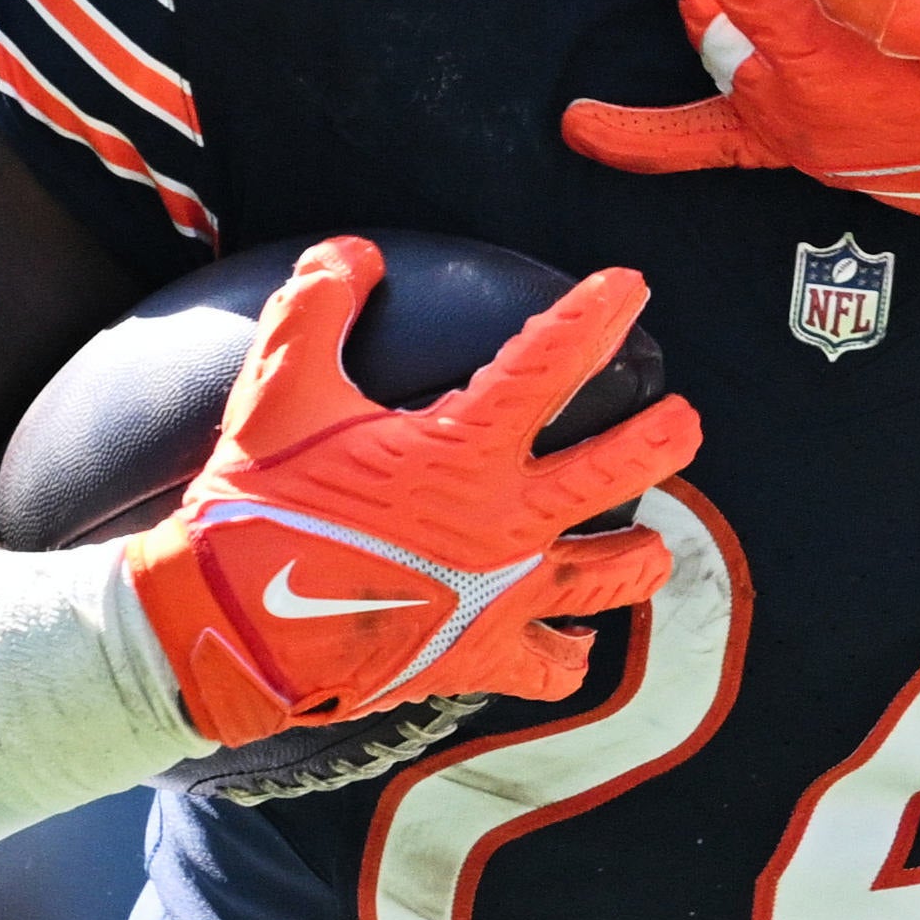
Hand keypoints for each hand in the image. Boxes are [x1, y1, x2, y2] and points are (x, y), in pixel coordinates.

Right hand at [121, 240, 697, 755]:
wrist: (235, 630)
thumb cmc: (258, 507)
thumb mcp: (277, 393)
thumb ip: (317, 309)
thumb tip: (351, 254)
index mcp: (462, 449)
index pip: (549, 364)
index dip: (594, 317)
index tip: (631, 287)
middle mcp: (503, 522)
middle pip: (615, 472)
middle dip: (660, 439)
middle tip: (684, 420)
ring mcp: (503, 595)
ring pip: (609, 575)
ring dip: (636, 557)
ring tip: (649, 546)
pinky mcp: (483, 656)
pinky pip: (556, 665)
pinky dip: (570, 652)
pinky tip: (573, 640)